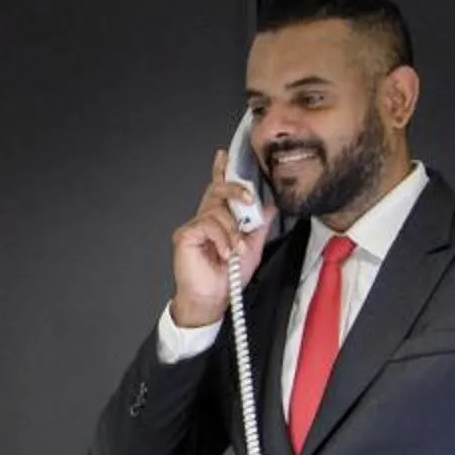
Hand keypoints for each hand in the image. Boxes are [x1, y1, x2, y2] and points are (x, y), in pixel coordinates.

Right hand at [168, 147, 271, 327]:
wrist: (212, 299)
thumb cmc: (227, 277)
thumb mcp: (252, 248)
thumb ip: (259, 226)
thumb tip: (269, 206)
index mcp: (220, 218)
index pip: (220, 189)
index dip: (221, 171)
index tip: (223, 155)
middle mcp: (205, 218)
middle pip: (218, 190)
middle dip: (236, 191)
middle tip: (249, 201)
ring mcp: (194, 226)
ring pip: (218, 211)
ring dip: (233, 232)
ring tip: (236, 251)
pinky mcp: (185, 235)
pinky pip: (208, 225)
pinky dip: (221, 239)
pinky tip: (224, 253)